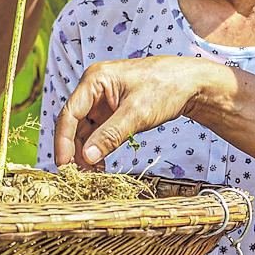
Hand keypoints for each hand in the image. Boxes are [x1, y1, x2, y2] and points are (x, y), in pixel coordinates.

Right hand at [54, 56, 231, 166]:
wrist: (191, 83)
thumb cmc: (166, 88)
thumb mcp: (137, 113)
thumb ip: (110, 135)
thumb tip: (87, 158)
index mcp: (94, 79)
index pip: (69, 113)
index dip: (63, 141)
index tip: (64, 165)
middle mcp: (94, 88)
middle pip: (74, 123)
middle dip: (75, 149)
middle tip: (77, 175)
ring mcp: (103, 99)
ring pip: (85, 130)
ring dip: (86, 152)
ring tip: (90, 175)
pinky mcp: (113, 110)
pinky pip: (98, 131)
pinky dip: (98, 148)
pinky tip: (100, 166)